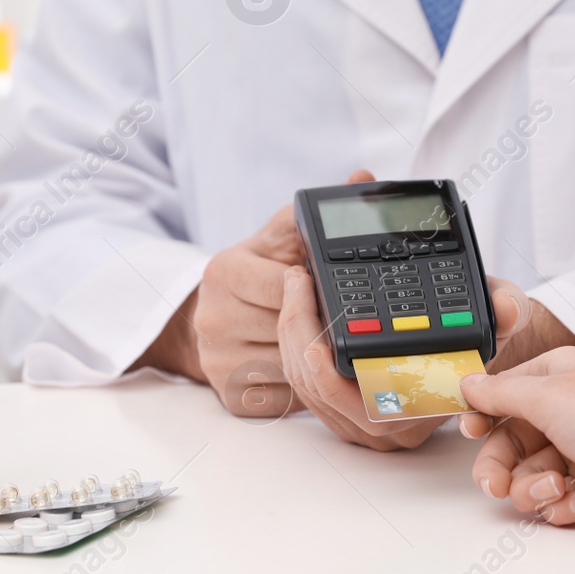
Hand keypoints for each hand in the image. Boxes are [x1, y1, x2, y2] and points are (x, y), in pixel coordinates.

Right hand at [133, 176, 375, 416]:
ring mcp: (217, 359)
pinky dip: (303, 387)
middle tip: (336, 320)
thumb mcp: (280, 239)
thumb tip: (364, 176)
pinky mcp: (227, 394)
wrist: (211, 320)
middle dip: (317, 324)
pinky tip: (308, 370)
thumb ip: (316, 215)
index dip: (312, 290)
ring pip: (290, 366)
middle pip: (288, 329)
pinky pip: (283, 397)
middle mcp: (213, 316)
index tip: (323, 289)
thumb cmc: (257, 276)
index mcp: (224, 271)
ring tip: (324, 343)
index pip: (284, 286)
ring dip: (315, 358)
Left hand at [277, 263, 533, 450]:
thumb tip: (506, 306)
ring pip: (309, 390)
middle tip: (298, 283)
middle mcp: (395, 421)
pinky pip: (307, 386)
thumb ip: (507, 309)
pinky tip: (299, 310)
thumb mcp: (504, 316)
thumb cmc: (481, 335)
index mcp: (426, 406)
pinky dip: (295, 347)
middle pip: (324, 394)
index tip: (313, 346)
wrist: (472, 349)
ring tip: (297, 287)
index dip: (333, 382)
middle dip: (300, 336)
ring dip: (293, 337)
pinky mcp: (345, 410)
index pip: (369, 406)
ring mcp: (367, 421)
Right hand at [457, 349, 574, 537]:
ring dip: (536, 489)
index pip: (502, 395)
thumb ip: (500, 394)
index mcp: (557, 376)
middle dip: (501, 467)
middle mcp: (568, 411)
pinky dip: (566, 505)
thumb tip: (468, 384)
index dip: (483, 417)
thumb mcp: (548, 397)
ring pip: (530, 478)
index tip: (471, 432)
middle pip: (509, 444)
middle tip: (497, 485)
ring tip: (559, 488)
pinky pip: (558, 502)